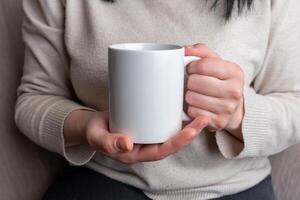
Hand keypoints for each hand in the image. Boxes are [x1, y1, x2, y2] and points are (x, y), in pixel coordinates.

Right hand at [85, 111, 208, 163]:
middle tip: (204, 118)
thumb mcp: (98, 138)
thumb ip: (109, 143)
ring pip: (170, 131)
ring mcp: (148, 133)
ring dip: (187, 123)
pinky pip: (163, 121)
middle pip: (172, 141)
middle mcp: (147, 144)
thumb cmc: (95, 133)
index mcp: (138, 153)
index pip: (162, 151)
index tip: (191, 132)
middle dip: (190, 132)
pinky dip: (175, 114)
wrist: (93, 125)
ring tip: (201, 110)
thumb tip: (127, 144)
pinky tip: (184, 103)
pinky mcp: (147, 121)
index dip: (178, 143)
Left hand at [184, 44, 243, 140]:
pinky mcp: (218, 122)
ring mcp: (227, 108)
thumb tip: (185, 50)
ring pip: (191, 98)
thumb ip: (200, 52)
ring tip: (195, 93)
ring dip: (189, 95)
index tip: (191, 69)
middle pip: (194, 82)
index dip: (191, 67)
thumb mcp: (215, 63)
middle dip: (189, 81)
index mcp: (235, 72)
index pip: (202, 65)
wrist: (233, 107)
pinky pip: (192, 112)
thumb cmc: (219, 81)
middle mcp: (234, 90)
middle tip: (193, 83)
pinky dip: (191, 108)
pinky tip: (197, 105)